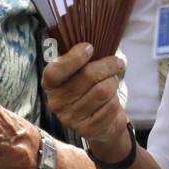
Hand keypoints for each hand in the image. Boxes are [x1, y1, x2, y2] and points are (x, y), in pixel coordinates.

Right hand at [42, 44, 128, 160]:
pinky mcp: (85, 129)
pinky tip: (110, 101)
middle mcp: (56, 102)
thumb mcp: (82, 72)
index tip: (90, 47)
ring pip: (102, 90)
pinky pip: (110, 106)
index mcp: (51, 84)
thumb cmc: (90, 89)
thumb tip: (97, 38)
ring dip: (113, 83)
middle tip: (118, 63)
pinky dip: (115, 100)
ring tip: (112, 82)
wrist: (101, 124)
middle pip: (88, 76)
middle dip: (108, 66)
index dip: (74, 58)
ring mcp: (69, 118)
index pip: (56, 71)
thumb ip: (84, 57)